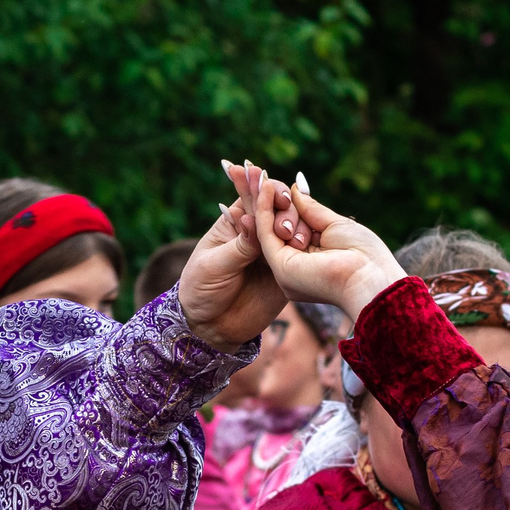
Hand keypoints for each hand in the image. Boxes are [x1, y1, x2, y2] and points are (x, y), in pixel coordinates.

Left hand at [176, 162, 290, 348]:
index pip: (251, 197)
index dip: (260, 186)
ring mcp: (273, 251)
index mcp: (234, 223)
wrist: (211, 327)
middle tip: (281, 224)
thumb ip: (237, 246)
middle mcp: (257, 233)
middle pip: (278, 208)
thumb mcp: (214, 266)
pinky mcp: (286, 271)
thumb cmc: (201, 290)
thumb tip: (252, 219)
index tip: (266, 182)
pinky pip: (301, 255)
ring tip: (292, 238)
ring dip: (297, 226)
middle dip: (284, 208)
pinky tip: (308, 244)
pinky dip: (307, 247)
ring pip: (294, 228)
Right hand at [236, 165, 403, 320]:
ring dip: (262, 199)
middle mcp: (294, 269)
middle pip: (277, 228)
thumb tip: (294, 188)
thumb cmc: (363, 254)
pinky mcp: (280, 267)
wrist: (370, 276)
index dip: (281, 205)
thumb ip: (311, 209)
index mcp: (310, 262)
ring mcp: (285, 270)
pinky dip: (264, 208)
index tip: (273, 182)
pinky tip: (265, 185)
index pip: (291, 228)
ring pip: (269, 229)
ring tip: (254, 172)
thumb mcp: (334, 224)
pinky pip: (266, 233)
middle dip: (267, 200)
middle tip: (254, 172)